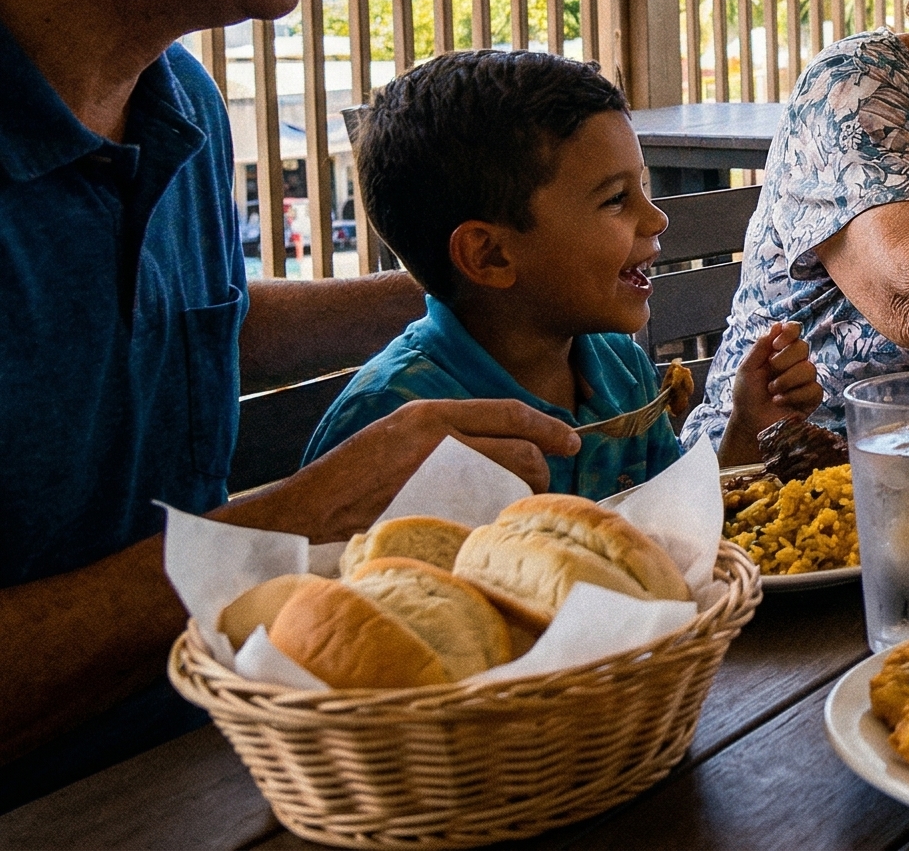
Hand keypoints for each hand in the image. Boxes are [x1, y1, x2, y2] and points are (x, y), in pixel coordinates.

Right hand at [232, 399, 576, 542]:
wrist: (303, 512)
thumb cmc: (348, 479)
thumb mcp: (397, 437)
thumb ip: (444, 436)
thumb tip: (495, 446)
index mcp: (430, 414)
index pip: (510, 413)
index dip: (548, 428)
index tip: (570, 440)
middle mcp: (436, 437)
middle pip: (520, 452)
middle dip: (540, 473)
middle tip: (540, 489)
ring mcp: (434, 476)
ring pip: (509, 484)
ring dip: (522, 498)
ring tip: (515, 510)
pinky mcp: (430, 511)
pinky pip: (484, 515)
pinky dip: (495, 521)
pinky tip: (489, 529)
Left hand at [730, 321, 822, 431]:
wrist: (749, 422)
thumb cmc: (746, 395)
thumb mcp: (747, 368)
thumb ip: (761, 346)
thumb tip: (777, 325)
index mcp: (779, 351)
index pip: (794, 331)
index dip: (789, 333)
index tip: (776, 345)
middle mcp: (795, 363)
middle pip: (803, 347)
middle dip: (783, 361)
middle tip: (770, 372)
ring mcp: (805, 380)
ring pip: (809, 368)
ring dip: (786, 381)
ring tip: (772, 391)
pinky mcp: (812, 398)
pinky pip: (813, 389)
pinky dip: (794, 396)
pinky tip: (781, 401)